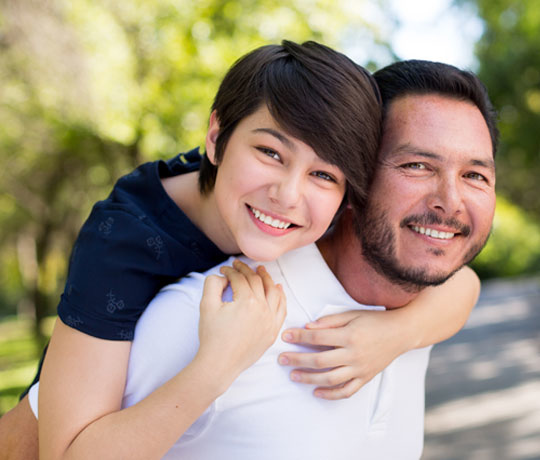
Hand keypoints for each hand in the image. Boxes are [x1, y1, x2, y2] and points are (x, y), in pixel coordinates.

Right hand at [197, 260, 286, 383]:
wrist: (219, 364)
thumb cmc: (212, 336)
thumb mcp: (206, 305)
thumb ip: (213, 283)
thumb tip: (224, 277)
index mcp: (247, 301)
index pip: (240, 278)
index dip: (231, 271)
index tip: (224, 270)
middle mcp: (263, 309)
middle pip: (257, 282)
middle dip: (247, 270)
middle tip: (239, 265)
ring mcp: (271, 321)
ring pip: (273, 292)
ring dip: (267, 279)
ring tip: (261, 270)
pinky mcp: (273, 332)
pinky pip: (282, 309)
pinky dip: (281, 296)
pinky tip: (277, 288)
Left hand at [278, 309, 406, 399]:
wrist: (401, 332)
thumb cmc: (374, 320)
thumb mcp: (352, 314)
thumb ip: (329, 321)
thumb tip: (307, 327)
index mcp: (349, 335)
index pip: (318, 338)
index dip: (299, 337)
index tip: (285, 336)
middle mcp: (354, 354)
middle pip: (320, 361)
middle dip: (297, 360)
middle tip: (281, 359)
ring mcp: (360, 368)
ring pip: (330, 379)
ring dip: (309, 379)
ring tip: (293, 376)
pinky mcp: (365, 378)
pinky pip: (346, 391)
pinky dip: (331, 394)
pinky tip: (316, 392)